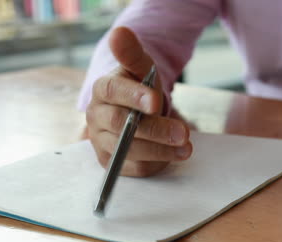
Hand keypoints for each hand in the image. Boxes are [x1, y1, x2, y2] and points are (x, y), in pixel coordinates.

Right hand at [86, 27, 192, 176]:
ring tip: (186, 147)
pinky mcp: (110, 162)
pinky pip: (133, 168)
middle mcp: (95, 116)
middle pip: (120, 125)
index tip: (156, 101)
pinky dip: (155, 163)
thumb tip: (119, 32)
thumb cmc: (139, 87)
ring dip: (160, 151)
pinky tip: (171, 155)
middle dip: (154, 130)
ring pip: (128, 151)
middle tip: (183, 133)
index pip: (112, 90)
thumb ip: (132, 53)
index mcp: (101, 90)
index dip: (133, 96)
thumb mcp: (140, 68)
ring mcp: (100, 141)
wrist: (134, 110)